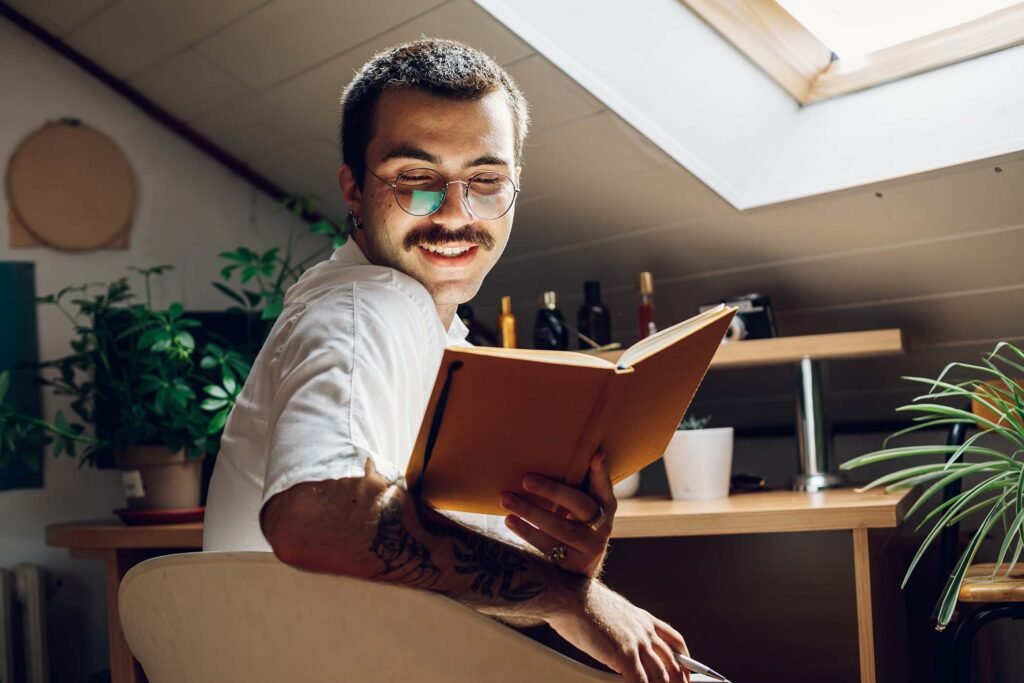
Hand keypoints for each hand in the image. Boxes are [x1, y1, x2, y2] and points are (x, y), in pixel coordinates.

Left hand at [500, 451, 616, 576]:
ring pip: (560, 527)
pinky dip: (527, 532)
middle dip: (552, 490)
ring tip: (506, 499)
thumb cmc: (575, 521)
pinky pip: (548, 546)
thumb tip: (562, 451)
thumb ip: (577, 482)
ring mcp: (589, 546)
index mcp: (606, 505)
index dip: (600, 472)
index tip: (595, 455)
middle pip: (579, 505)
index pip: (604, 485)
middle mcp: (602, 525)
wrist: (579, 566)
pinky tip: (510, 520)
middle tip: (525, 479)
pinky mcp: (573, 563)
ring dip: (531, 512)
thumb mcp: (582, 503)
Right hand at [548, 581, 689, 682]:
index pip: (674, 641)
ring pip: (661, 675)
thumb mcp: (613, 612)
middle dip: (679, 680)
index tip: (687, 672)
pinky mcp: (625, 656)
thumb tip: (621, 640)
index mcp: (643, 619)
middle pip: (672, 662)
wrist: (570, 597)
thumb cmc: (582, 602)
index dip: (684, 660)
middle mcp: (644, 630)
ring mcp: (637, 643)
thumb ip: (624, 627)